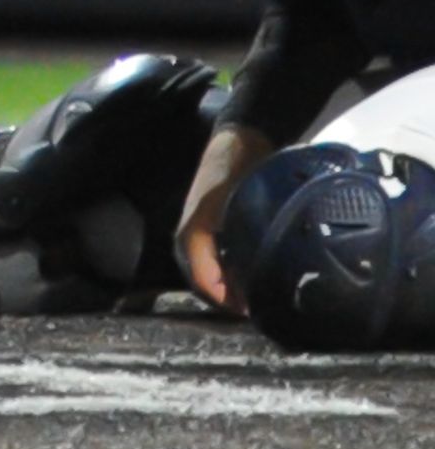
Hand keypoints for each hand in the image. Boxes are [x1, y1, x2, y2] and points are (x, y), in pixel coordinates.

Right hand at [180, 122, 273, 310]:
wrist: (241, 138)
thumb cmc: (243, 169)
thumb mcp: (244, 203)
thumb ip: (245, 238)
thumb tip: (260, 277)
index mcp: (193, 232)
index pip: (202, 279)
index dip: (226, 300)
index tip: (254, 310)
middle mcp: (188, 235)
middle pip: (200, 279)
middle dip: (226, 297)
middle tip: (259, 306)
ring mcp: (196, 230)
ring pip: (204, 270)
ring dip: (227, 285)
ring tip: (257, 293)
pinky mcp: (206, 225)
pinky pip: (210, 258)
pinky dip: (227, 271)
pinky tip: (251, 272)